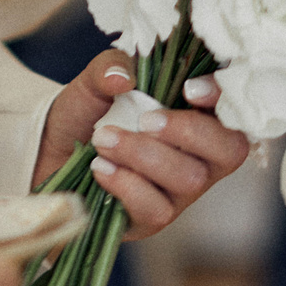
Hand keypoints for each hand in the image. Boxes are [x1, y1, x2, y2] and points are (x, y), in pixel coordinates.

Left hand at [33, 51, 250, 241]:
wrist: (50, 152)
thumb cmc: (88, 112)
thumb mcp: (95, 81)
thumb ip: (110, 66)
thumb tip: (124, 77)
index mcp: (198, 114)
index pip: (236, 108)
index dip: (225, 99)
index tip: (190, 89)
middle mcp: (200, 155)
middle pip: (230, 150)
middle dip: (190, 132)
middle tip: (146, 119)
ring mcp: (181, 191)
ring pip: (188, 179)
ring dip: (143, 155)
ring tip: (103, 139)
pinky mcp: (154, 218)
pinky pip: (157, 209)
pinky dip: (127, 184)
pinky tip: (100, 168)